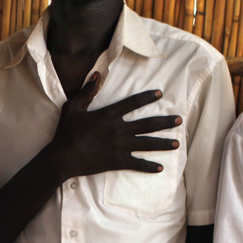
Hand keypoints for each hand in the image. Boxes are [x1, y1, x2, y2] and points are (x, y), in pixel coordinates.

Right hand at [48, 71, 181, 179]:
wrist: (64, 157)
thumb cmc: (66, 132)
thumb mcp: (73, 107)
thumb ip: (87, 91)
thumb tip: (97, 75)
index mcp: (109, 115)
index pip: (133, 102)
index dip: (147, 97)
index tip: (160, 94)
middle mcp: (119, 129)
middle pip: (148, 124)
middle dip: (165, 122)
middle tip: (179, 120)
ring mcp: (120, 146)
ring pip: (147, 144)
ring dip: (163, 144)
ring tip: (177, 143)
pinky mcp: (117, 161)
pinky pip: (137, 164)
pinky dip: (149, 167)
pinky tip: (160, 168)